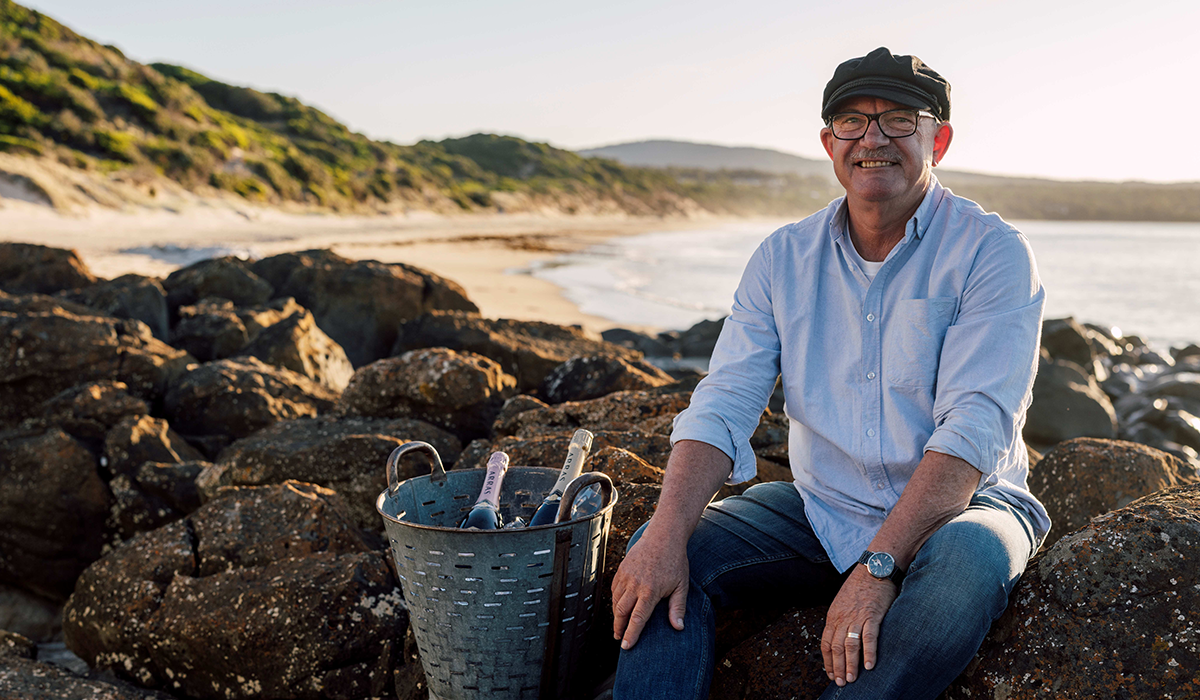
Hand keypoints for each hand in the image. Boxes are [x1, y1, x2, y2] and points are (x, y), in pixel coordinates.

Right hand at [610, 524, 688, 649]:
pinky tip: (619, 606)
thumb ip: (678, 607)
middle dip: (619, 628)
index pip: (637, 618)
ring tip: (619, 625)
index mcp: (650, 590)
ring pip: (615, 600)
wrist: (663, 536)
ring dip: (616, 615)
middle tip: (619, 638)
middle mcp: (635, 584)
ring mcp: (626, 575)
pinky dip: (614, 600)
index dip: (631, 634)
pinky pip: (614, 589)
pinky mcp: (621, 569)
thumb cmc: (675, 561)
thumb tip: (678, 627)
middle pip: (621, 611)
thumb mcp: (681, 585)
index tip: (626, 646)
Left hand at [820, 566, 896, 685]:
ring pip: (850, 646)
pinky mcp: (872, 615)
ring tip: (852, 679)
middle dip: (837, 667)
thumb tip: (839, 637)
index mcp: (833, 616)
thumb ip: (840, 620)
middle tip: (841, 682)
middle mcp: (842, 618)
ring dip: (850, 665)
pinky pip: (869, 637)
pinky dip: (869, 653)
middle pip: (836, 647)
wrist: (873, 569)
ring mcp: (857, 617)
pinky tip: (869, 666)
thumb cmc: (860, 586)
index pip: (826, 643)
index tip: (831, 674)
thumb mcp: (843, 603)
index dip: (827, 661)